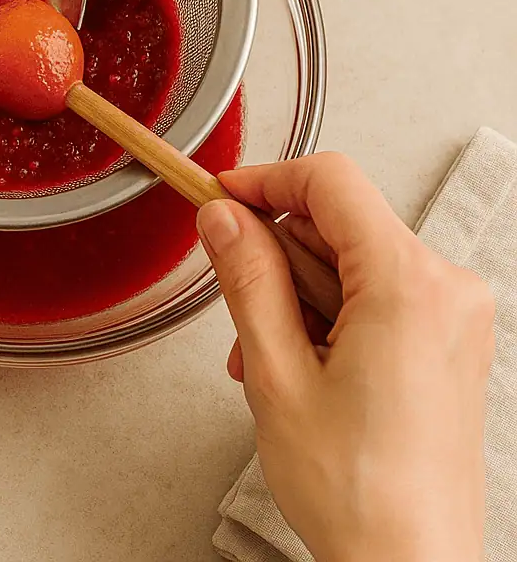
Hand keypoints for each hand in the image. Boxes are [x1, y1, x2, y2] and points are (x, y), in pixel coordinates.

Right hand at [197, 153, 493, 561]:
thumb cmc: (358, 491)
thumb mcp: (277, 372)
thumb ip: (247, 278)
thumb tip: (223, 218)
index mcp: (407, 285)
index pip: (330, 181)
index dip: (265, 180)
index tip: (221, 196)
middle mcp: (445, 288)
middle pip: (337, 224)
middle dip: (275, 257)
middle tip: (238, 308)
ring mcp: (452, 315)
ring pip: (350, 261)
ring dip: (295, 295)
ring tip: (268, 359)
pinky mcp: (447, 339)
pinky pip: (374, 293)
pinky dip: (327, 315)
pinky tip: (299, 364)